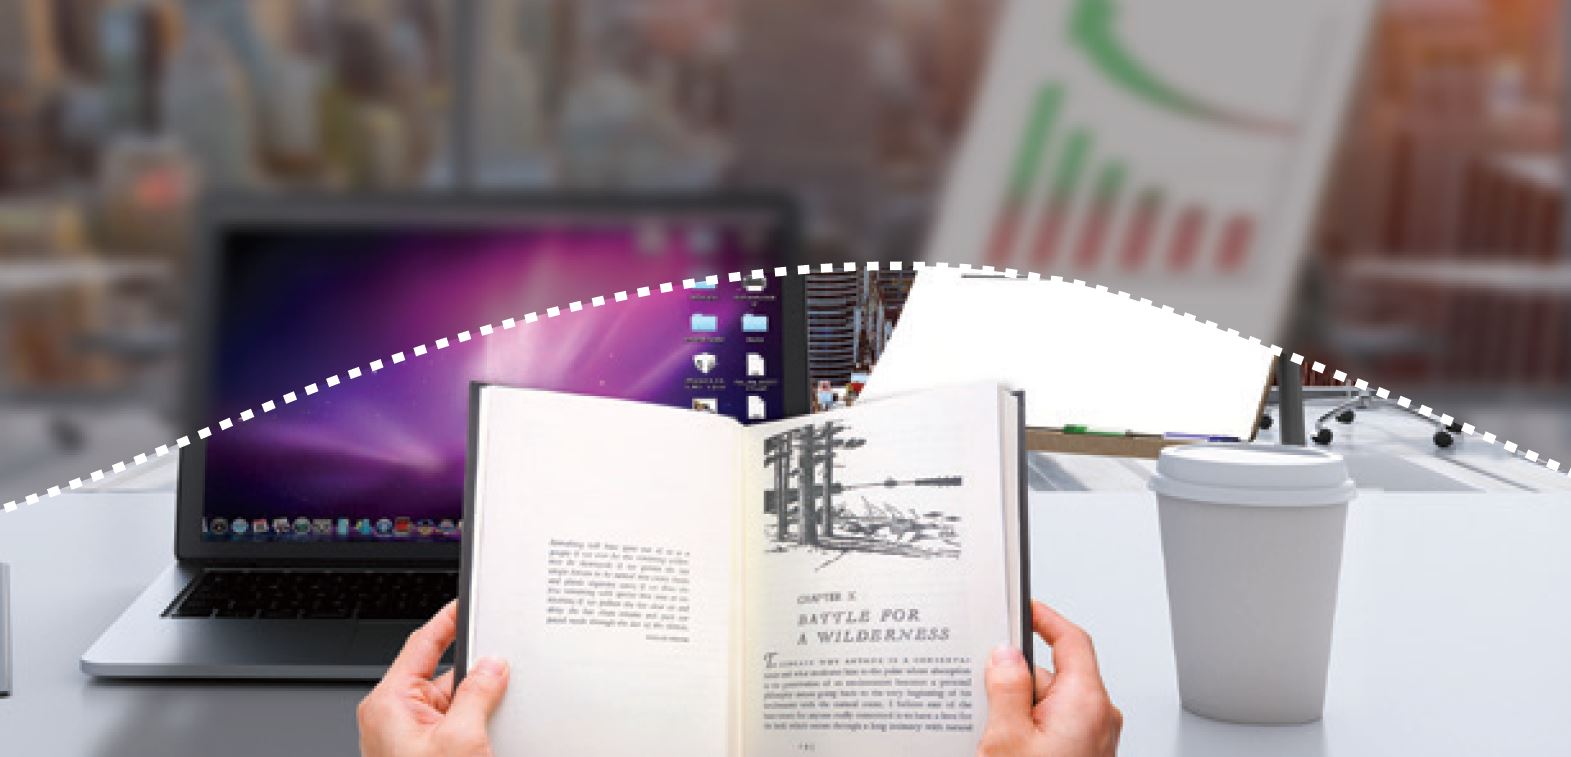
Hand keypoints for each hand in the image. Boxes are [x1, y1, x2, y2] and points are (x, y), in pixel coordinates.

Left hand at [358, 601, 510, 756]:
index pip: (422, 643)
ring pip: (449, 701)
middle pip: (441, 673)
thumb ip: (478, 694)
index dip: (448, 620)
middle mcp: (393, 716)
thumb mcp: (461, 738)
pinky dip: (471, 723)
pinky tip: (483, 734)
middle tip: (499, 677)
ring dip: (473, 706)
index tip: (466, 604)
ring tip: (485, 725)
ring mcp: (406, 734)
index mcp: (389, 702)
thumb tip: (492, 666)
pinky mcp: (421, 748)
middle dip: (472, 675)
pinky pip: (450, 722)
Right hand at [978, 601, 1121, 756]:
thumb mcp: (1008, 738)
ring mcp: (1095, 735)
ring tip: (1003, 739)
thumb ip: (1006, 689)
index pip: (1071, 640)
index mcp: (1086, 702)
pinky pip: (1056, 723)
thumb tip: (1005, 656)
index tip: (1025, 608)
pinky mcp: (1085, 749)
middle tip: (991, 703)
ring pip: (1051, 702)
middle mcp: (1099, 716)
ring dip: (1024, 711)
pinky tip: (1014, 747)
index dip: (1045, 619)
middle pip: (1053, 674)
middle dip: (1019, 683)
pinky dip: (1033, 727)